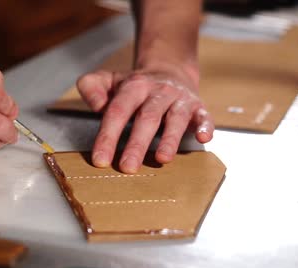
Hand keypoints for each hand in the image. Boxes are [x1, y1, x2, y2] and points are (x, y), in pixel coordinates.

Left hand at [77, 63, 213, 172]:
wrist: (170, 69)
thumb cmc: (135, 86)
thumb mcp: (109, 80)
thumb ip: (92, 88)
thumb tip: (96, 105)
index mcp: (134, 87)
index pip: (118, 111)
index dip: (108, 136)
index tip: (101, 160)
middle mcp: (158, 92)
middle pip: (147, 118)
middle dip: (137, 144)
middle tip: (128, 167)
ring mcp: (179, 99)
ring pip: (175, 119)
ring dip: (169, 139)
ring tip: (162, 159)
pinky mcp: (198, 107)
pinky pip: (204, 116)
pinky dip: (205, 127)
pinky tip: (203, 138)